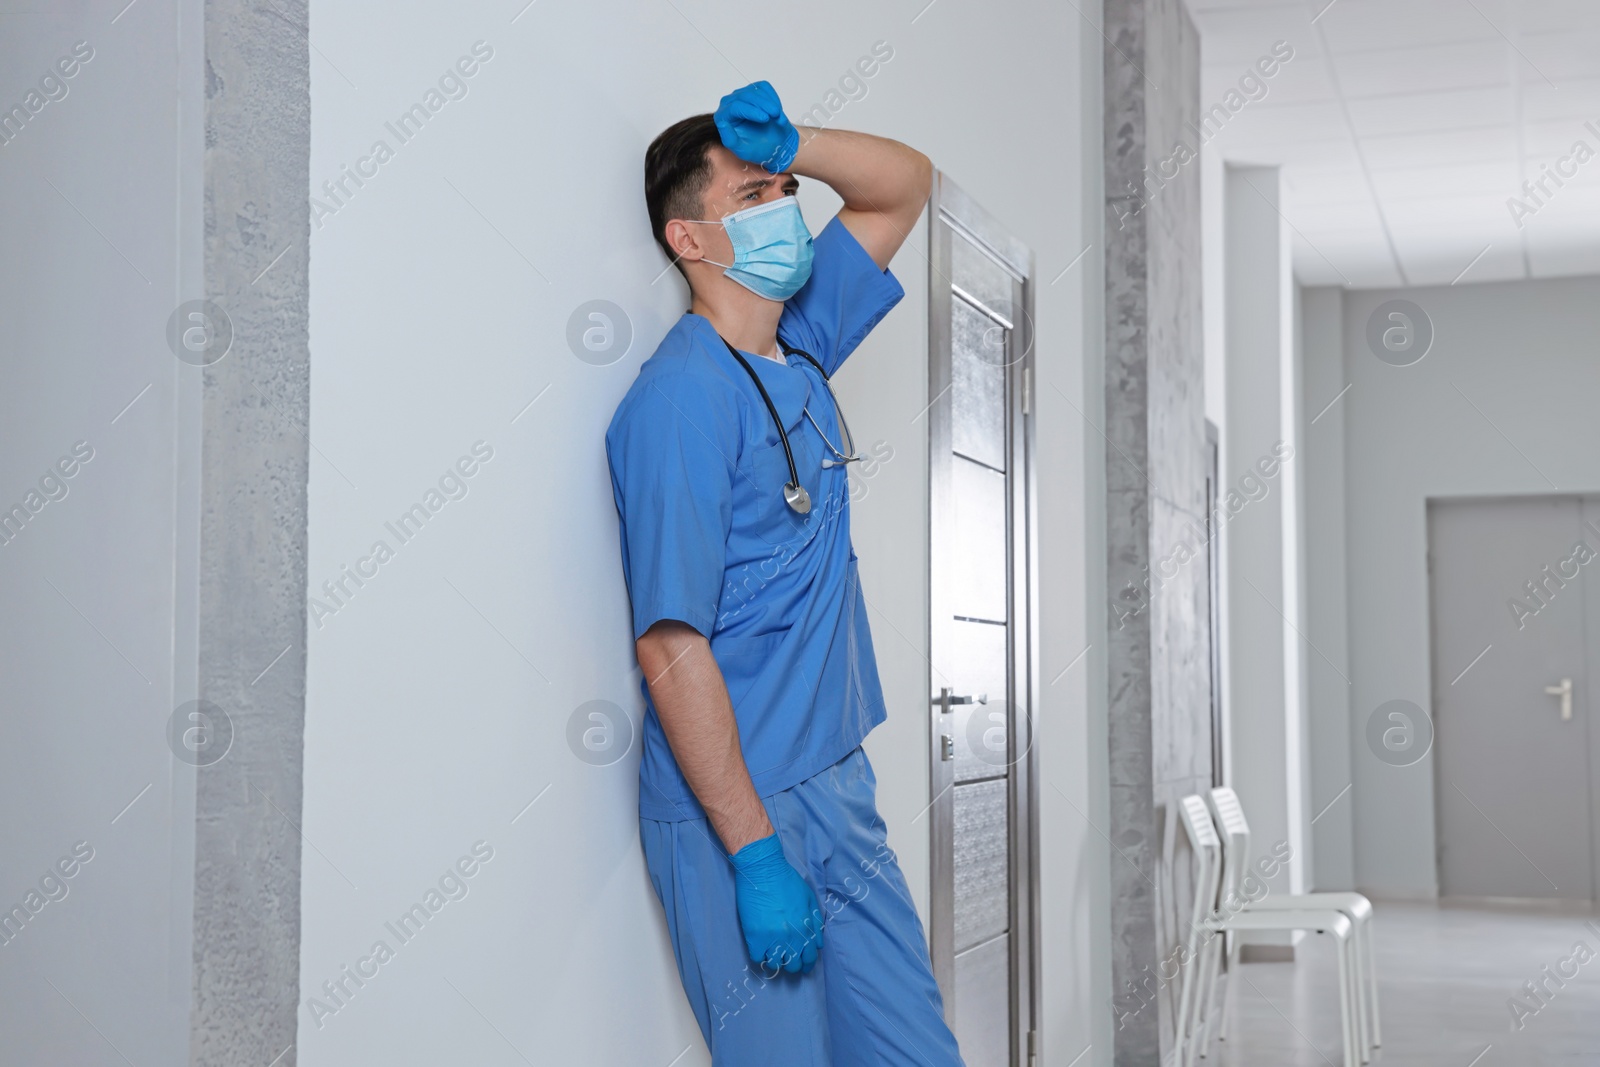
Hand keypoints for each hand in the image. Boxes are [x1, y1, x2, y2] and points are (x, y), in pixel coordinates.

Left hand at [713, 81, 799, 173]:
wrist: (773, 144)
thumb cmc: (757, 148)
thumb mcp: (742, 150)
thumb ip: (730, 139)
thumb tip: (722, 124)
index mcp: (723, 117)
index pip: (735, 107)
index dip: (751, 111)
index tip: (766, 119)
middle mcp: (729, 103)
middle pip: (745, 96)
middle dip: (763, 104)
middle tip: (776, 115)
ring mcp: (742, 94)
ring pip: (756, 90)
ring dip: (770, 103)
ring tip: (779, 117)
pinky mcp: (753, 89)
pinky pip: (764, 87)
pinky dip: (773, 98)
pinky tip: (776, 111)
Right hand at [728, 832, 822, 973]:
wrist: (763, 870)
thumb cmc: (787, 881)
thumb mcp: (809, 899)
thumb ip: (816, 923)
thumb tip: (817, 944)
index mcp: (806, 929)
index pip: (809, 958)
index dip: (806, 964)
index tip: (801, 964)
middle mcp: (792, 937)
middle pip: (793, 965)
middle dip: (791, 963)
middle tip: (786, 958)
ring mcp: (772, 938)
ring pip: (775, 964)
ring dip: (774, 959)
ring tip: (771, 951)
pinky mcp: (755, 936)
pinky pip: (758, 958)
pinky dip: (760, 954)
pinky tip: (760, 947)